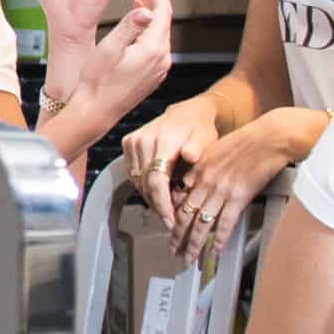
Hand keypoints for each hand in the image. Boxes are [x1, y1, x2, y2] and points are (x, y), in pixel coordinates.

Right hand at [38, 0, 177, 134]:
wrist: (95, 111)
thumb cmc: (96, 82)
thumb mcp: (109, 49)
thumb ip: (129, 26)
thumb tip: (146, 9)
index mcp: (152, 50)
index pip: (162, 11)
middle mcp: (162, 59)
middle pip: (163, 20)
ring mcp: (159, 69)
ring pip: (160, 32)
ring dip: (151, 13)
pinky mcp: (153, 75)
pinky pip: (157, 45)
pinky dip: (149, 29)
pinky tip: (139, 23)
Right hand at [116, 95, 222, 212]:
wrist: (187, 112)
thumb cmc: (200, 129)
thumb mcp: (206, 137)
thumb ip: (197, 148)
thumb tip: (189, 156)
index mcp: (163, 140)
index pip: (156, 179)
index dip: (162, 203)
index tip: (170, 221)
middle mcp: (143, 140)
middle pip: (145, 183)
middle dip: (157, 205)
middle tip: (170, 221)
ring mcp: (133, 141)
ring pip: (137, 180)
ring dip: (150, 197)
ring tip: (165, 208)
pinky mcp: (128, 143)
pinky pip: (132, 173)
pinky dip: (143, 186)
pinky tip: (157, 193)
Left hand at [164, 108, 313, 266]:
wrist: (270, 137)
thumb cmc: (249, 140)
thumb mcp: (216, 149)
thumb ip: (204, 167)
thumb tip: (195, 181)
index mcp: (198, 169)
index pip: (178, 199)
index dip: (172, 217)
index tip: (170, 228)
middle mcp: (206, 181)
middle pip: (185, 215)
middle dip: (177, 237)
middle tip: (173, 250)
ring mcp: (221, 191)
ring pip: (201, 224)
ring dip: (193, 245)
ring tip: (189, 258)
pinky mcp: (239, 197)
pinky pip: (225, 224)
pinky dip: (218, 241)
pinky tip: (213, 252)